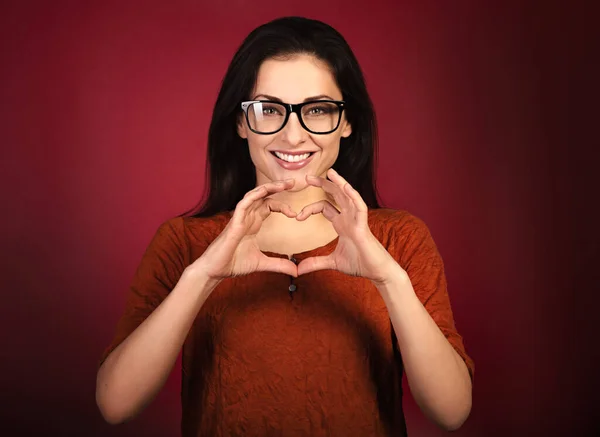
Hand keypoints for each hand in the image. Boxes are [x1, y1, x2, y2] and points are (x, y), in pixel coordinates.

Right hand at [193, 179, 298, 279]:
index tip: (295, 213)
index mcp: (253, 224)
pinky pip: (243, 204)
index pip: (269, 206)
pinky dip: (253, 196)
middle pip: (263, 196)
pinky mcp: (234, 223)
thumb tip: (296, 271)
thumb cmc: (233, 264)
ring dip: (268, 188)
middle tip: (293, 182)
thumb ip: (279, 264)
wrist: (215, 271)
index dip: (282, 205)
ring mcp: (240, 219)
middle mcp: (247, 218)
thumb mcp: (262, 263)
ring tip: (283, 184)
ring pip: (254, 196)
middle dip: (278, 188)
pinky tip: (264, 191)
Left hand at [296, 168, 398, 283]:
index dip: (310, 208)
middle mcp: (349, 218)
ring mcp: (357, 220)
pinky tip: (345, 187)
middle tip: (307, 177)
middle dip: (322, 185)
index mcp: (341, 224)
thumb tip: (298, 270)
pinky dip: (353, 196)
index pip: (324, 207)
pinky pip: (360, 206)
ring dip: (339, 183)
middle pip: (335, 195)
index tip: (297, 217)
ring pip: (348, 195)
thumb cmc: (360, 264)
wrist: (377, 272)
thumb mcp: (332, 262)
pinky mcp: (364, 225)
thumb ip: (315, 263)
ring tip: (329, 172)